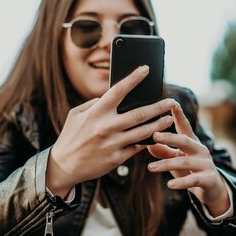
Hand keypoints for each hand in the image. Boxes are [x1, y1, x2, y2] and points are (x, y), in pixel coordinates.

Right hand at [48, 65, 176, 196]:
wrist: (63, 166)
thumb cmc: (70, 137)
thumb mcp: (76, 115)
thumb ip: (94, 104)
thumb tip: (110, 97)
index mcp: (96, 112)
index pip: (119, 90)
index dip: (134, 78)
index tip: (146, 69)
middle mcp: (106, 127)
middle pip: (140, 114)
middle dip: (159, 106)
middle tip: (172, 101)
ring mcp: (113, 144)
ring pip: (143, 132)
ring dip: (159, 125)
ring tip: (169, 118)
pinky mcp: (116, 158)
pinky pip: (136, 147)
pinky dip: (145, 142)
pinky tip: (155, 137)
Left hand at [147, 102, 230, 216]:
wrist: (213, 189)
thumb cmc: (191, 170)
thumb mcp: (177, 159)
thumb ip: (164, 152)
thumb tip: (148, 144)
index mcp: (192, 142)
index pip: (185, 126)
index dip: (179, 114)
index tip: (172, 102)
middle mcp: (200, 150)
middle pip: (184, 140)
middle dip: (169, 137)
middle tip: (154, 135)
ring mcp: (206, 164)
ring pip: (185, 162)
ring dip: (166, 164)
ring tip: (150, 168)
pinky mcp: (208, 179)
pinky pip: (193, 180)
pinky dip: (181, 182)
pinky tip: (169, 185)